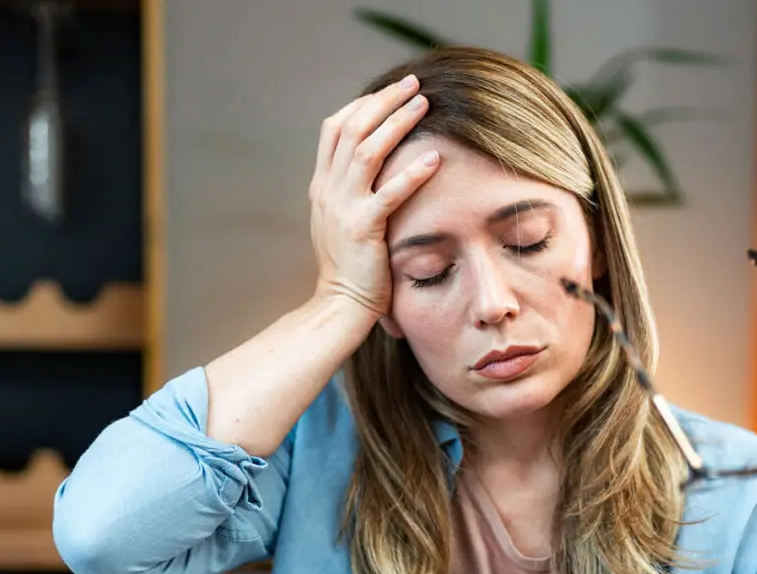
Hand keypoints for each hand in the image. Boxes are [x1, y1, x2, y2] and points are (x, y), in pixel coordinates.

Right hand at [309, 74, 440, 320]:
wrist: (338, 307)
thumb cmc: (349, 270)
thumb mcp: (339, 223)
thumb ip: (350, 193)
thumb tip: (371, 168)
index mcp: (322, 186)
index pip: (334, 129)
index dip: (361, 105)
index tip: (389, 92)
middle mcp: (328, 191)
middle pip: (351, 128)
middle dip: (383, 101)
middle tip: (413, 83)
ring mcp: (342, 208)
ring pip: (367, 150)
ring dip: (397, 122)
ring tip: (424, 103)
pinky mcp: (363, 229)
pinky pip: (388, 192)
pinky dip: (412, 172)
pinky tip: (434, 158)